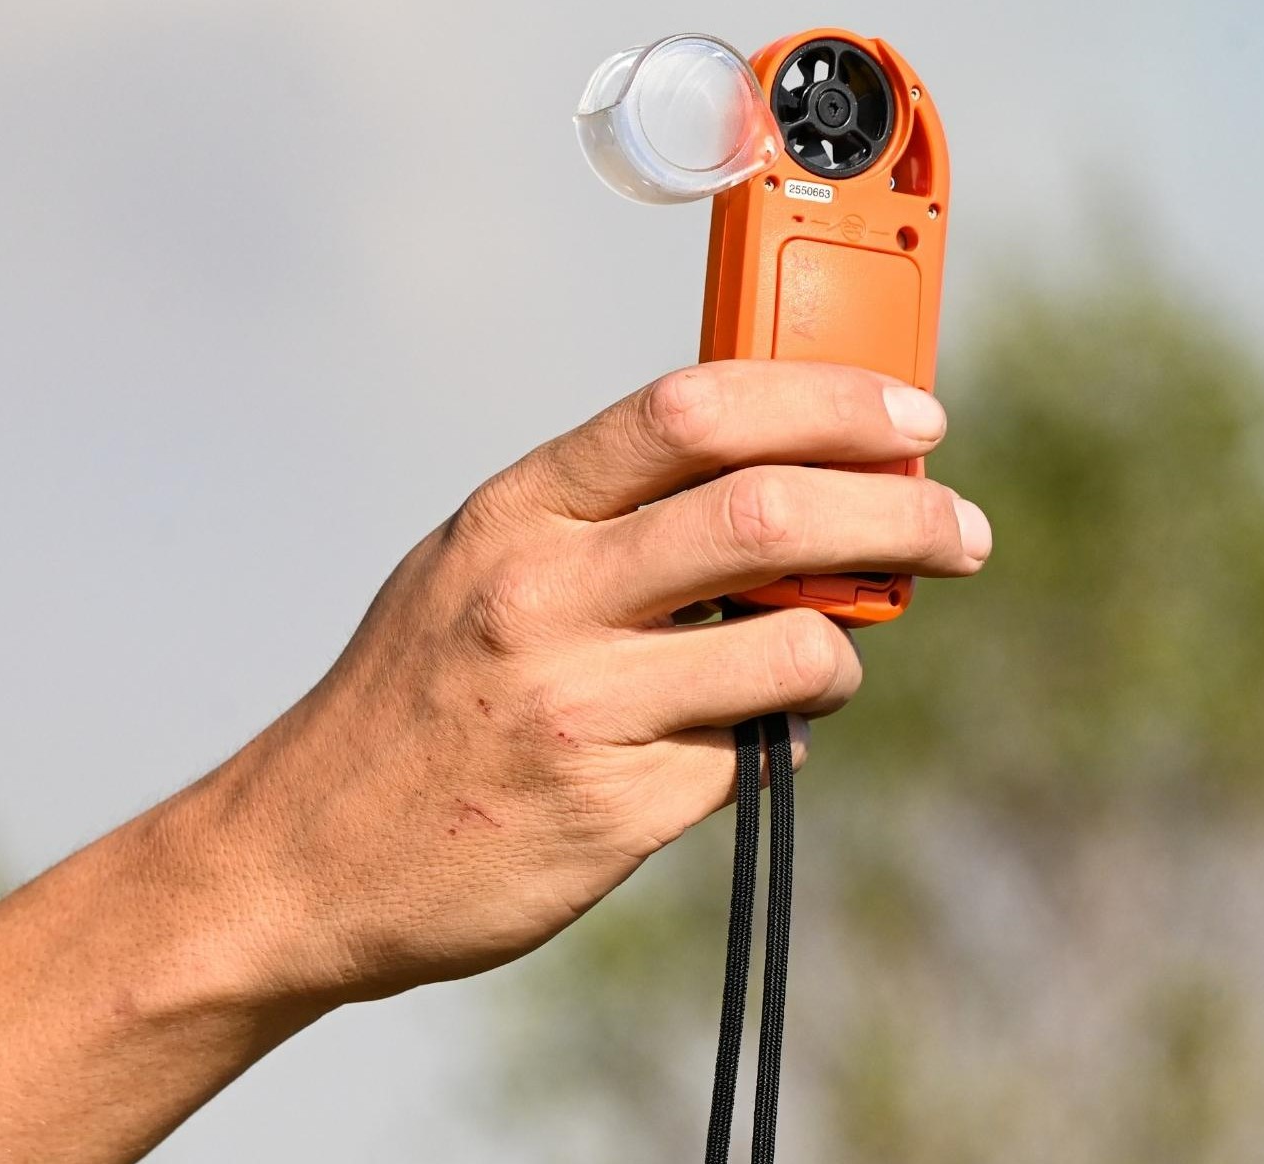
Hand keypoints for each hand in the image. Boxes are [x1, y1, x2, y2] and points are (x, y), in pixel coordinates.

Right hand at [0, 360, 990, 1163]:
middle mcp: (545, 598)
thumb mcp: (480, 568)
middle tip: (962, 529)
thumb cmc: (417, 700)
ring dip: (844, 649)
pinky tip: (733, 744)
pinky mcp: (612, 811)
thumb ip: (612, 520)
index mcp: (518, 516)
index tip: (912, 415)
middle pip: (770, 515)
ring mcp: (579, 707)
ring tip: (825, 660)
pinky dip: (771, 742)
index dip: (825, 400)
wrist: (301, 862)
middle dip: (901, 513)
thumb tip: (791, 478)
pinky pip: (749, 758)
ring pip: (792, 647)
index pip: (692, 409)